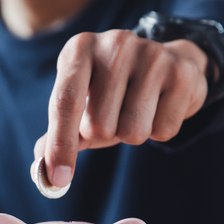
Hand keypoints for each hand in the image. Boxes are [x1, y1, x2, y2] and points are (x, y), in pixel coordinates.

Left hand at [34, 29, 209, 187]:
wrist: (168, 64)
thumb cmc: (113, 93)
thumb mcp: (81, 106)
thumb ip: (57, 136)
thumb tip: (42, 170)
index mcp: (79, 49)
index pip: (65, 103)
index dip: (60, 146)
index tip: (58, 179)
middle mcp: (115, 44)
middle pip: (99, 125)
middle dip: (104, 133)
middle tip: (113, 114)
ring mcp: (151, 54)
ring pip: (132, 132)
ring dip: (131, 134)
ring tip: (136, 110)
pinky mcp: (181, 72)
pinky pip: (163, 131)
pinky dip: (158, 130)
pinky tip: (159, 107)